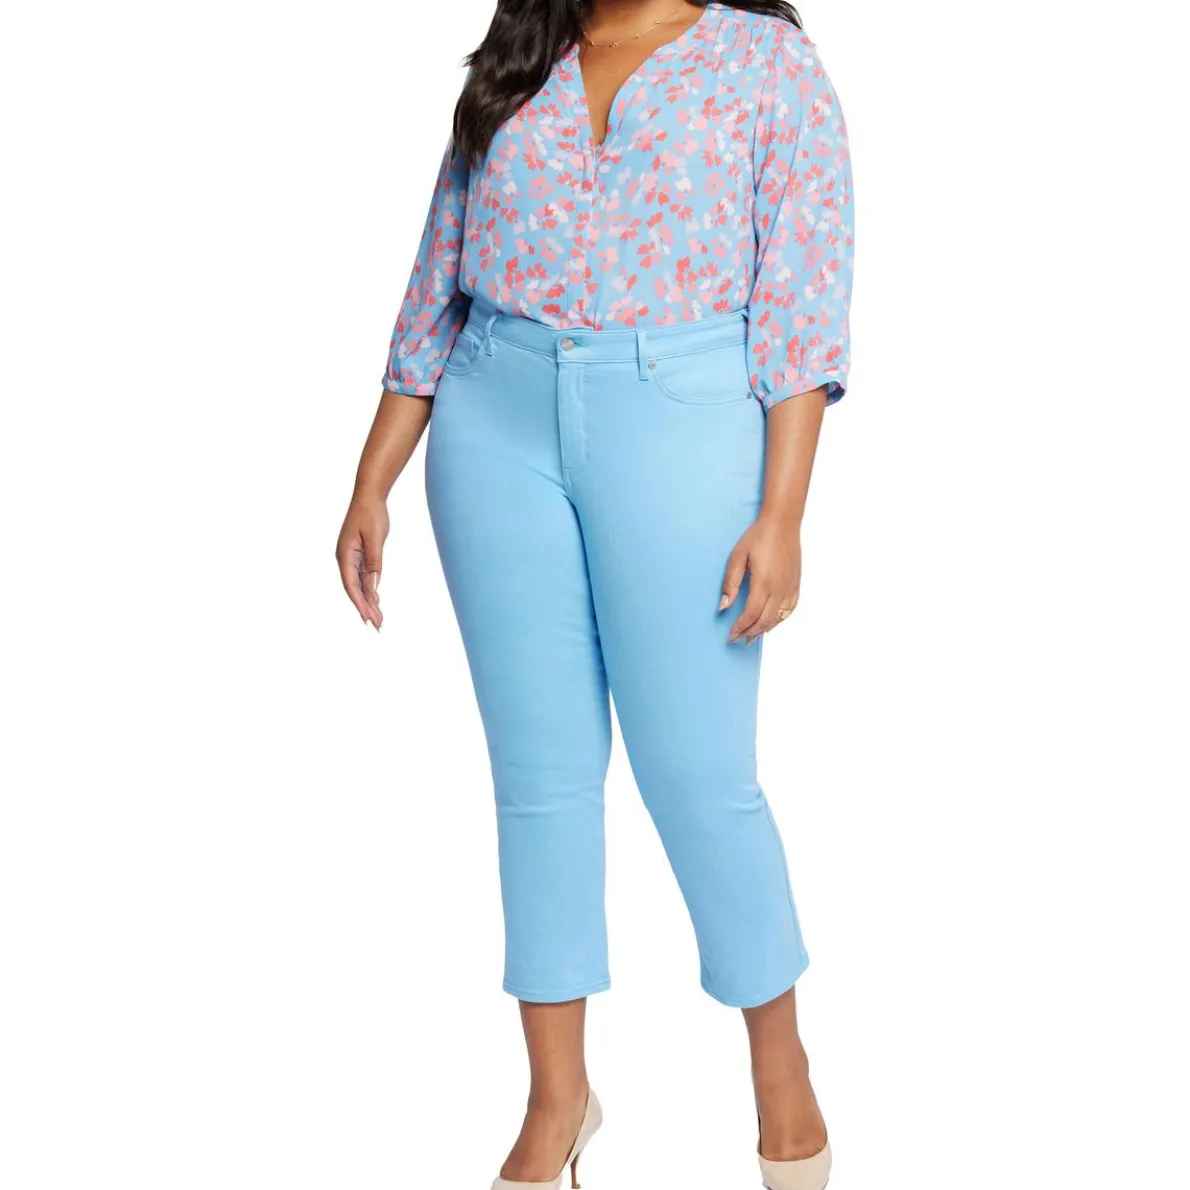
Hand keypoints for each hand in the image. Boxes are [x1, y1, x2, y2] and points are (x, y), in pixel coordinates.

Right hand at [336, 494, 388, 629]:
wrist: (369, 496)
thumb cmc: (371, 514)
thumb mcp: (376, 538)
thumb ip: (375, 561)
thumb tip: (374, 584)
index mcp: (345, 554)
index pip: (351, 585)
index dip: (359, 603)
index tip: (367, 617)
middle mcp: (345, 558)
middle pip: (354, 589)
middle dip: (365, 608)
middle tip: (377, 625)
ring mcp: (351, 557)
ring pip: (359, 584)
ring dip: (369, 601)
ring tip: (378, 619)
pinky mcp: (359, 555)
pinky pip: (363, 576)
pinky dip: (370, 589)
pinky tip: (376, 600)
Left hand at [720, 511, 801, 643]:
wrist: (783, 523)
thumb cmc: (759, 536)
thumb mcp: (738, 557)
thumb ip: (730, 583)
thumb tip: (723, 606)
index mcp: (764, 582)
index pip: (751, 614)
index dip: (740, 628)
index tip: (731, 635)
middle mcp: (780, 588)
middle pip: (765, 620)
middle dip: (750, 632)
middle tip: (738, 639)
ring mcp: (790, 587)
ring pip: (778, 618)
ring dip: (764, 630)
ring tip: (751, 636)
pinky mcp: (796, 584)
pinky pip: (790, 609)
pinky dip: (779, 620)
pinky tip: (771, 623)